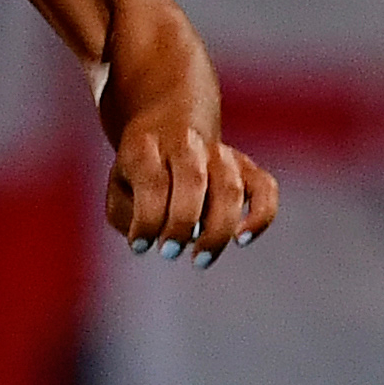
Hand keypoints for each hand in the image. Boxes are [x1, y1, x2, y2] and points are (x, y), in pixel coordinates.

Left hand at [107, 111, 278, 268]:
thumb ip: (125, 213)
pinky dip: (260, 215)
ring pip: (229, 186)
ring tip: (200, 259)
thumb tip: (148, 237)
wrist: (168, 125)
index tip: (139, 246)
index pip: (152, 181)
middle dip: (181, 224)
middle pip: (192, 180)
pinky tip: (242, 239)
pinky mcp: (247, 166)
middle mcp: (186, 144)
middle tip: (168, 253)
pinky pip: (265, 188)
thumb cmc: (141, 169)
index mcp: (147, 145)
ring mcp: (220, 153)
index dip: (146, 219)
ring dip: (217, 229)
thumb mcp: (118, 184)